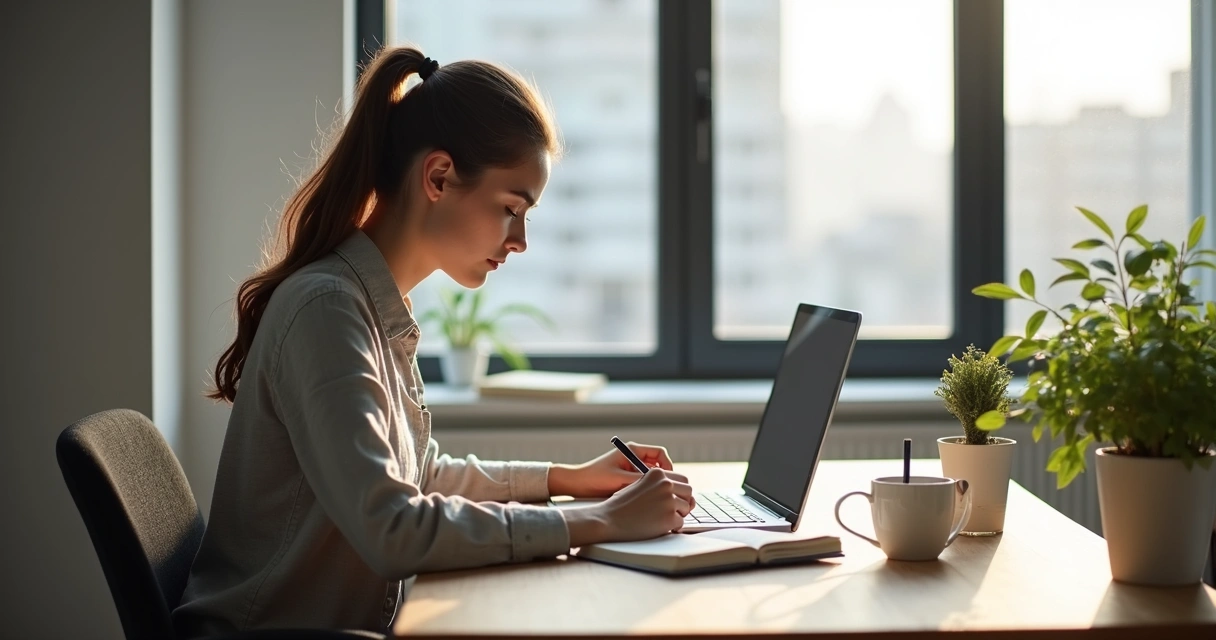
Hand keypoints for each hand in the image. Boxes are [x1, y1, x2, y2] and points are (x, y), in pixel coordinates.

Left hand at [549, 442, 690, 499]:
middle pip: (657, 465)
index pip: (660, 453)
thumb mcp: (620, 480)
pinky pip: (641, 482)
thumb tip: (661, 485)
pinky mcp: (626, 477)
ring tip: (649, 496)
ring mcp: (630, 467)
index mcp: (632, 450)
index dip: (668, 465)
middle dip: (661, 478)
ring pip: (650, 476)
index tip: (668, 479)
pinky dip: (643, 489)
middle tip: (663, 491)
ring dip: (651, 485)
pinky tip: (640, 499)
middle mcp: (633, 456)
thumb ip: (641, 481)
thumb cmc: (595, 478)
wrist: (576, 484)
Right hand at [562, 468, 693, 545]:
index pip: (682, 479)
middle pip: (688, 491)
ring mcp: (669, 500)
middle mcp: (665, 484)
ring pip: (686, 507)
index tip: (674, 498)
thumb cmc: (621, 505)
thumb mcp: (639, 485)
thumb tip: (686, 497)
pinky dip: (672, 526)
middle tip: (671, 509)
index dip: (679, 490)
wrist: (608, 519)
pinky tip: (657, 526)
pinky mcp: (670, 517)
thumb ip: (659, 486)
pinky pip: (680, 522)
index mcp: (657, 473)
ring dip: (677, 514)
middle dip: (683, 500)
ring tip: (659, 518)